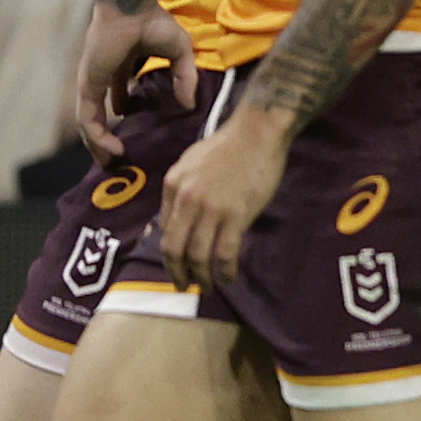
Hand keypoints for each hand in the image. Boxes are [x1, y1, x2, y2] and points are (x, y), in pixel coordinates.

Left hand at [72, 0, 195, 155]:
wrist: (132, 8)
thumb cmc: (153, 22)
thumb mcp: (180, 52)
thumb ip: (184, 78)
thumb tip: (190, 105)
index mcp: (119, 63)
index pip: (113, 92)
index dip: (119, 109)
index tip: (128, 124)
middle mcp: (102, 75)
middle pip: (98, 112)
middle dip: (103, 136)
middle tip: (115, 157)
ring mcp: (92, 82)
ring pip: (89, 122)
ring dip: (98, 145)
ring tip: (112, 163)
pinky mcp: (88, 86)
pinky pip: (89, 120)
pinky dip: (98, 138)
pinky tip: (113, 150)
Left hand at [157, 101, 289, 288]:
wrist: (256, 133)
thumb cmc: (226, 146)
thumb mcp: (189, 163)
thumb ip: (177, 191)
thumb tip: (167, 221)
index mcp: (173, 186)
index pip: (164, 229)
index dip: (169, 252)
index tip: (177, 264)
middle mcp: (186, 200)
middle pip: (175, 248)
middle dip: (177, 273)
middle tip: (183, 286)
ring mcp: (211, 209)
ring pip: (199, 256)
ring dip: (202, 278)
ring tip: (207, 288)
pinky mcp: (235, 216)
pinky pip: (225, 253)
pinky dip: (225, 271)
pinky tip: (229, 277)